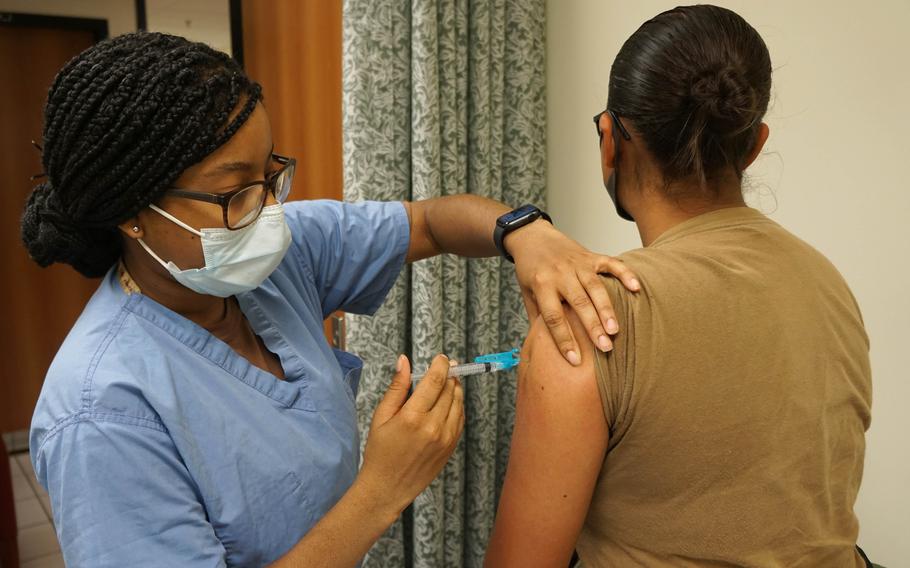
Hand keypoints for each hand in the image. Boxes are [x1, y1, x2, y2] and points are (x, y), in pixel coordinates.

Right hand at [358, 354, 464, 516]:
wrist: (387, 488)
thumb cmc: (380, 452)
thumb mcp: (381, 417)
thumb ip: (396, 387)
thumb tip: (404, 361)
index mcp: (412, 417)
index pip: (435, 381)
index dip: (441, 365)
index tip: (442, 357)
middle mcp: (433, 426)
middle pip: (449, 390)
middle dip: (449, 375)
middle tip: (446, 366)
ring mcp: (445, 438)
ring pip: (458, 403)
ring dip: (455, 389)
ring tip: (447, 382)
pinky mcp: (451, 447)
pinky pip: (460, 419)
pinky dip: (457, 406)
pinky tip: (448, 402)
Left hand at [505, 220, 639, 364]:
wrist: (532, 236)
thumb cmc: (530, 269)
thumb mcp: (526, 293)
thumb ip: (536, 317)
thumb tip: (540, 347)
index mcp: (542, 285)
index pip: (554, 318)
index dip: (564, 340)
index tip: (575, 360)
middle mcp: (560, 274)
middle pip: (579, 303)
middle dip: (593, 327)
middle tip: (605, 347)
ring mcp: (577, 264)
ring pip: (595, 288)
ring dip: (607, 309)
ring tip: (615, 330)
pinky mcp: (590, 256)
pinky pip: (610, 264)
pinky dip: (624, 274)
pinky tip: (636, 288)